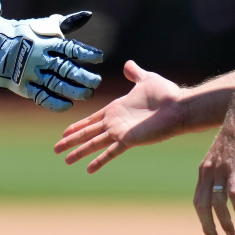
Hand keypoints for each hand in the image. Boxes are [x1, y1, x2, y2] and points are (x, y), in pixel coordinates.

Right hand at [0, 11, 102, 111]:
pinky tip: (68, 105)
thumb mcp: (43, 26)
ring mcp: (31, 73)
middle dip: (84, 76)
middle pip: (65, 69)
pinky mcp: (22, 86)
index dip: (86, 53)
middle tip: (97, 82)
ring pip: (56, 85)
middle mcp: (40, 58)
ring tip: (88, 94)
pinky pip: (40, 97)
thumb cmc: (24, 33)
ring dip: (74, 91)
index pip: (70, 48)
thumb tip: (88, 15)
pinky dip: (54, 103)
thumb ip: (67, 23)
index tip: (99, 58)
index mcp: (46, 42)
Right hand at [54, 61, 186, 172]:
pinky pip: (110, 152)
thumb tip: (128, 64)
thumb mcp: (146, 79)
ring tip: (66, 160)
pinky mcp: (129, 140)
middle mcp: (115, 122)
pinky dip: (99, 160)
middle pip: (88, 133)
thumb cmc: (165, 94)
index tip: (65, 132)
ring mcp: (120, 132)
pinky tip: (88, 169)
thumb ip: (135, 73)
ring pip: (94, 143)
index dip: (78, 125)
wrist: (178, 106)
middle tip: (56, 149)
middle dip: (71, 140)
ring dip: (79, 151)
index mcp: (116, 109)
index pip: (92, 119)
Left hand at [194, 116, 234, 234]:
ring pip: (217, 202)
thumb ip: (223, 169)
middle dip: (207, 225)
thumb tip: (227, 182)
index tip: (209, 232)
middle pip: (202, 205)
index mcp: (205, 170)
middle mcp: (209, 171)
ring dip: (223, 221)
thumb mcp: (226, 155)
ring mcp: (221, 169)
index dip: (202, 218)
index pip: (198, 200)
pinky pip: (233, 191)